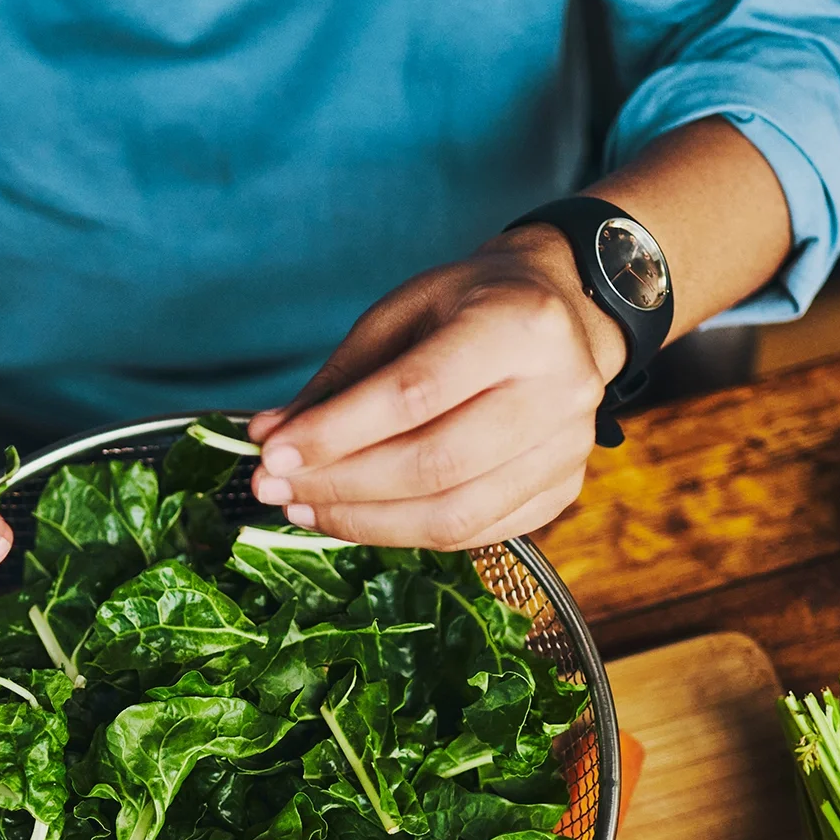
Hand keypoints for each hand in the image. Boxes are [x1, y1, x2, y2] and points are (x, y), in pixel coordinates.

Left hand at [247, 225, 627, 548]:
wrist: (567, 312)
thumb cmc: (472, 305)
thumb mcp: (402, 313)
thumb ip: (341, 379)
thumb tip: (270, 438)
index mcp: (519, 324)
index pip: (414, 394)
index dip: (337, 432)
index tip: (273, 453)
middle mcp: (558, 390)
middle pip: (435, 464)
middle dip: (341, 486)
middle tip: (276, 490)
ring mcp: (568, 448)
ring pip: (456, 515)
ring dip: (366, 523)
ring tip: (305, 511)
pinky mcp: (563, 489)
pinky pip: (475, 534)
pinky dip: (405, 534)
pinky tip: (356, 519)